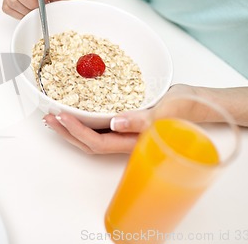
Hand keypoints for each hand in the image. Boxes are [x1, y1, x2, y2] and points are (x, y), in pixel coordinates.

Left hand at [43, 84, 199, 153]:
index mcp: (134, 142)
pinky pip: (100, 126)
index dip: (76, 132)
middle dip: (67, 132)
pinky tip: (77, 111)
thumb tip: (116, 124)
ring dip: (72, 128)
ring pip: (92, 136)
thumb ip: (143, 120)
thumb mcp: (168, 110)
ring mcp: (125, 133)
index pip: (98, 143)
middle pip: (89, 143)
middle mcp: (126, 141)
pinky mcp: (126, 123)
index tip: (61, 117)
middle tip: (49, 118)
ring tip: (55, 117)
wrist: (197, 103)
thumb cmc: (187, 108)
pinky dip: (84, 120)